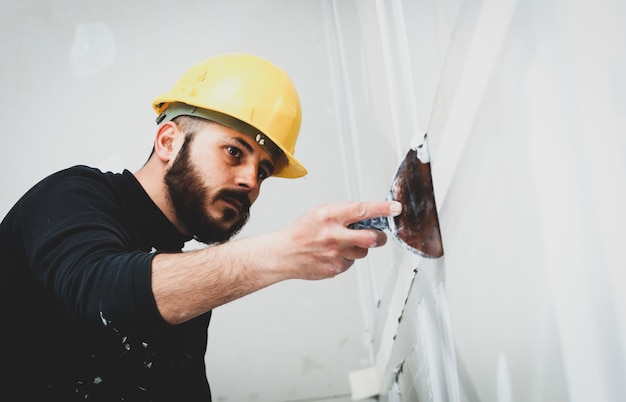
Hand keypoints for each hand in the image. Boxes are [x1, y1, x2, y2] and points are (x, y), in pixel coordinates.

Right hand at [270, 201, 401, 279]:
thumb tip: (369, 215)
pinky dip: (347, 258)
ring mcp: (334, 254)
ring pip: (363, 252)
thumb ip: (344, 213)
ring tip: (343, 244)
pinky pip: (351, 263)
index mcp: (329, 216)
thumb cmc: (302, 231)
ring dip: (359, 248)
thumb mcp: (320, 212)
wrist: (283, 254)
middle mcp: (333, 235)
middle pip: (370, 238)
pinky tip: (333, 254)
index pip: (362, 210)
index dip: (382, 209)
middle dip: (379, 237)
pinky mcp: (335, 269)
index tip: (395, 208)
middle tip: (378, 235)